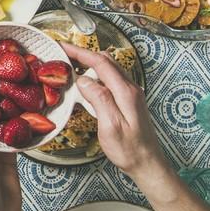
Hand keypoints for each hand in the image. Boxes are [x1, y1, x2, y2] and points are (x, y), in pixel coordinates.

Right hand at [61, 42, 166, 178]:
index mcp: (126, 92)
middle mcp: (130, 89)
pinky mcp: (128, 101)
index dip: (80, 52)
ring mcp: (130, 94)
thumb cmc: (130, 150)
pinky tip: (85, 88)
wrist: (147, 163)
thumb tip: (84, 81)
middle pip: (105, 61)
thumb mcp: (110, 126)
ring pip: (108, 70)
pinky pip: (109, 81)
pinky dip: (95, 77)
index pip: (100, 62)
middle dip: (83, 55)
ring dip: (88, 65)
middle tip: (62, 56)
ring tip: (70, 69)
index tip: (63, 47)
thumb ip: (99, 99)